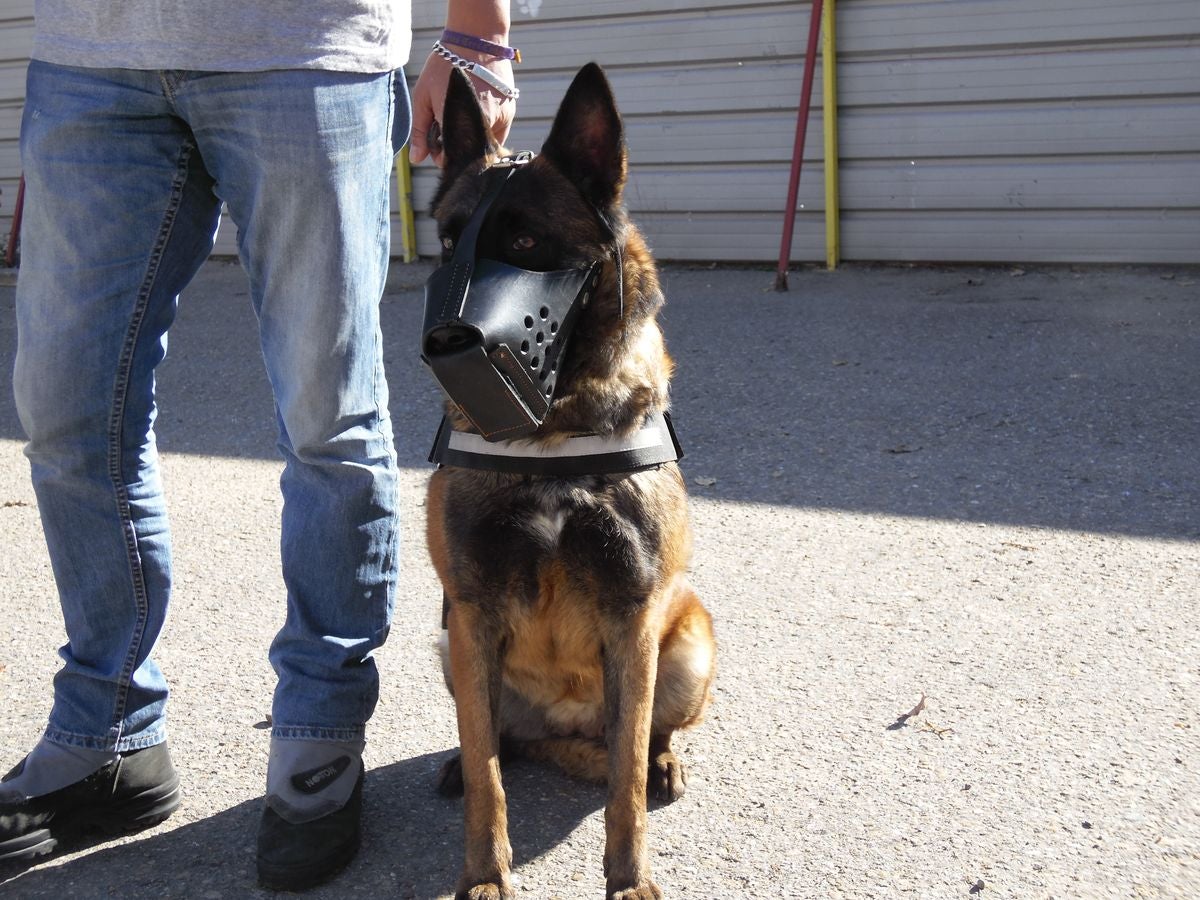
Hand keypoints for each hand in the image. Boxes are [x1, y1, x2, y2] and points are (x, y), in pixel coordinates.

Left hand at [410, 51, 514, 165]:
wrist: (476, 40)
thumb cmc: (444, 67)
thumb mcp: (423, 96)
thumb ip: (420, 131)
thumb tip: (417, 159)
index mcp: (457, 126)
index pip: (450, 159)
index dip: (441, 154)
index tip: (437, 141)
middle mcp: (481, 128)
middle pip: (469, 154)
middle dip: (457, 146)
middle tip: (449, 124)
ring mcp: (499, 121)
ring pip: (484, 146)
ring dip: (472, 138)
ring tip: (463, 114)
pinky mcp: (510, 114)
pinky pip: (497, 134)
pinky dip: (486, 130)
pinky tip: (476, 110)